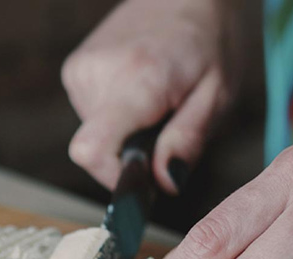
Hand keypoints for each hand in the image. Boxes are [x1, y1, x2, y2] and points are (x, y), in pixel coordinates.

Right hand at [61, 0, 241, 192]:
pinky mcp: (74, 69)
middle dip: (133, 152)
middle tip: (166, 123)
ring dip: (126, 132)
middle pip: (97, 151)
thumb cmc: (210, 40)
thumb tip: (164, 184)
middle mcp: (98, 74)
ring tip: (156, 100)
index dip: (114, 178)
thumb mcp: (217, 96)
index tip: (143, 176)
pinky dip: (117, 115)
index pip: (91, 150)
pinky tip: (140, 91)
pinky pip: (92, 116)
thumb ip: (187, 142)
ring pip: (95, 135)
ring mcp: (80, 69)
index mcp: (137, 81)